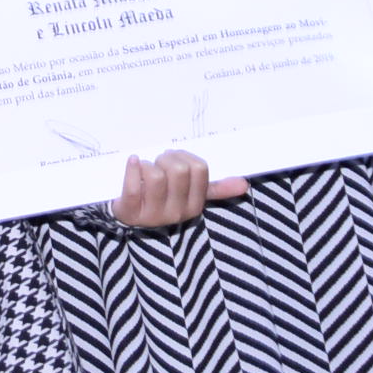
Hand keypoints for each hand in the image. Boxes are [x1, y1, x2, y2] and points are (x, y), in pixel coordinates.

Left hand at [109, 149, 247, 227]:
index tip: (174, 161)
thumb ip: (215, 188)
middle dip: (166, 158)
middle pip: (179, 170)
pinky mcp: (130, 212)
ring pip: (156, 175)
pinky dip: (132, 168)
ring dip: (147, 164)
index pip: (199, 168)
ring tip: (143, 170)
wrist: (127, 211)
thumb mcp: (188, 192)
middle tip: (157, 164)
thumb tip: (244, 184)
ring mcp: (153, 215)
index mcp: (194, 205)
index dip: (184, 157)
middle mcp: (177, 213)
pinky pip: (133, 186)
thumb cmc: (159, 195)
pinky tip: (133, 162)